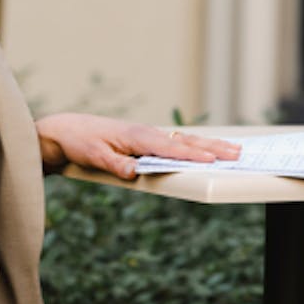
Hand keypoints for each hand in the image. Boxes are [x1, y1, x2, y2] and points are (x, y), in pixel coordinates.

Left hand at [35, 112, 240, 179]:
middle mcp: (145, 132)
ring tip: (232, 149)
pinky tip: (203, 148)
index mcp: (137, 136)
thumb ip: (115, 164)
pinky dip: (192, 144)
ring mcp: (145, 135)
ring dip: (207, 145)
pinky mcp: (142, 139)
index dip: (194, 155)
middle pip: (184, 142)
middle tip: (238, 154)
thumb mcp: (94, 156)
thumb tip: (134, 172)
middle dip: (212, 148)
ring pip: (182, 140)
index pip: (171, 147)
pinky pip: (173, 142)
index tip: (216, 160)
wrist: (65, 130)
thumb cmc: (80, 142)